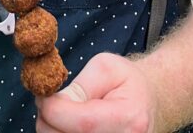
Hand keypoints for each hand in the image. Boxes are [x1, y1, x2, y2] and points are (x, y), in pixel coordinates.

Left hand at [35, 53, 159, 132]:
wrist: (149, 103)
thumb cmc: (127, 82)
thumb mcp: (106, 68)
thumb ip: (80, 86)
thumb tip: (53, 103)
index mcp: (129, 117)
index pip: (83, 123)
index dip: (54, 110)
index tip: (43, 96)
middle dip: (49, 121)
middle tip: (48, 103)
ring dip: (54, 130)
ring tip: (61, 114)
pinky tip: (67, 126)